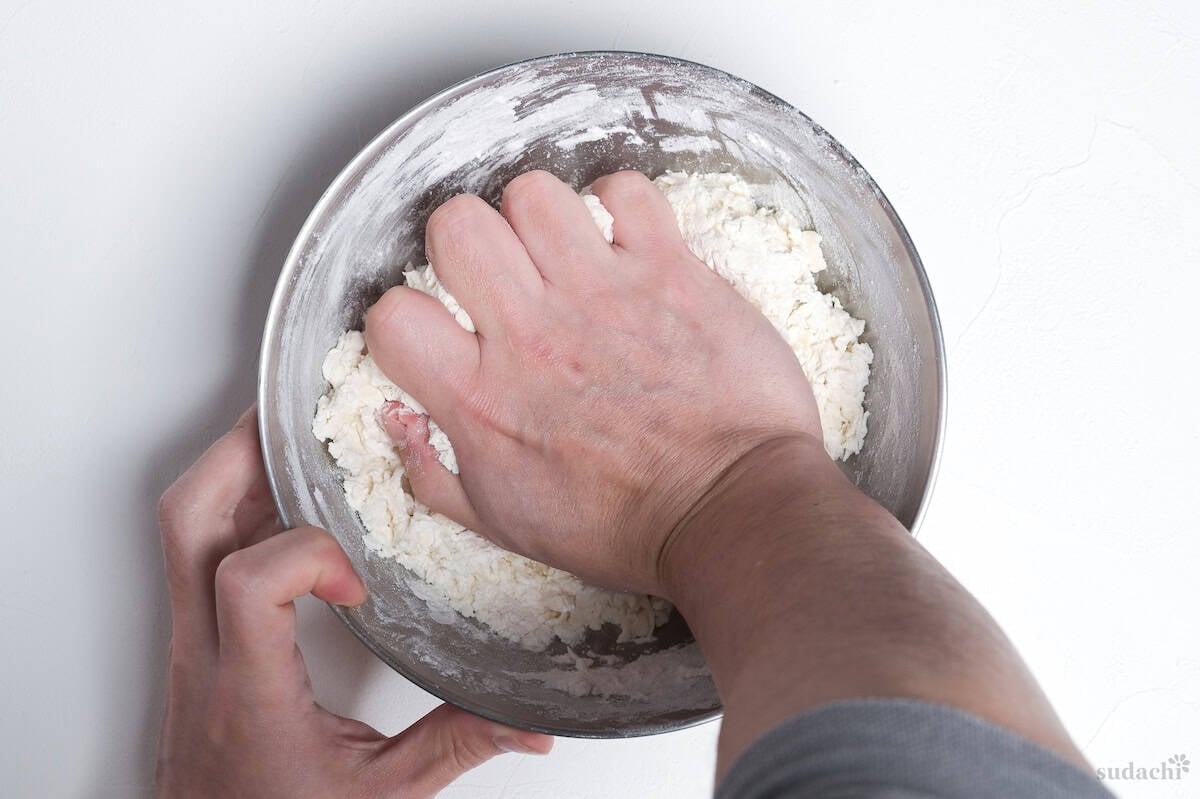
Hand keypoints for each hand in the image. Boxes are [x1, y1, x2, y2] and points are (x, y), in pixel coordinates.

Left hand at [155, 407, 551, 797]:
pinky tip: (291, 513)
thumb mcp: (378, 795)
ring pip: (181, 525)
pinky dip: (240, 508)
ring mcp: (189, 643)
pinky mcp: (193, 641)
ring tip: (298, 455)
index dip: (308, 555)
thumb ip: (453, 746)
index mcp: (249, 689)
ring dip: (236, 472)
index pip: (247, 581)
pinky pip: (197, 549)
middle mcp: (204, 655)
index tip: (355, 581)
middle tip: (301, 430)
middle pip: (187, 519)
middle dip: (242, 453)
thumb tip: (528, 725)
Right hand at [365, 170, 822, 594]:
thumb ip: (434, 473)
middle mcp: (532, 334)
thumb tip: (396, 421)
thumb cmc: (626, 526)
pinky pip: (626, 191)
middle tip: (497, 275)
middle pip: (455, 225)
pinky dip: (619, 203)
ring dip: (536, 218)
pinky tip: (622, 238)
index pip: (392, 315)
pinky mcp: (670, 270)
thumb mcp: (504, 523)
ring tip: (560, 252)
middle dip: (465, 244)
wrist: (730, 512)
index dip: (402, 317)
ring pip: (532, 193)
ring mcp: (603, 293)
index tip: (435, 328)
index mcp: (483, 399)